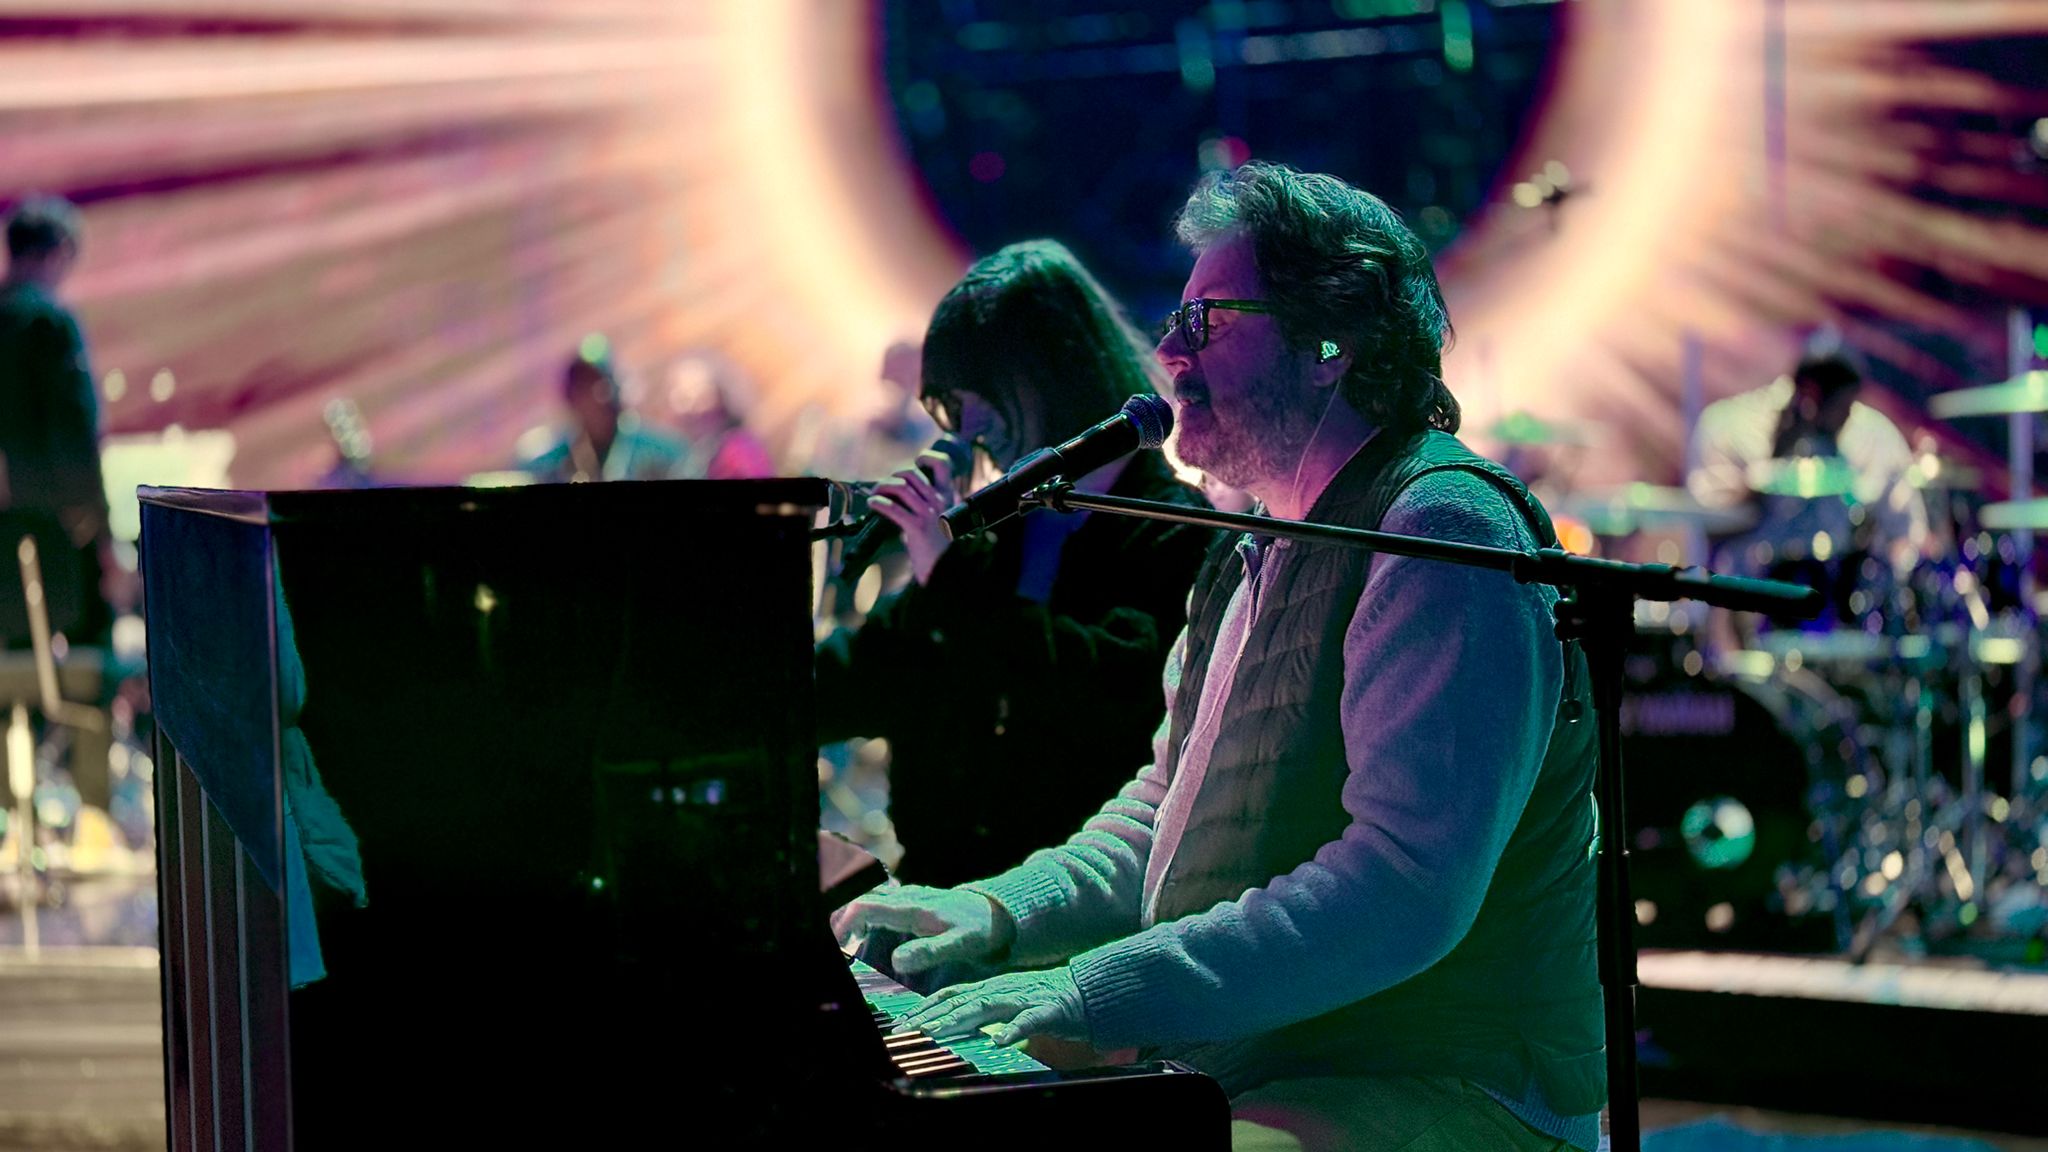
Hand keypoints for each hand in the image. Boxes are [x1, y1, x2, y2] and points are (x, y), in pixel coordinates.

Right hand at [831, 883, 1013, 976]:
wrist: (996, 913)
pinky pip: (879, 899)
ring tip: (839, 937)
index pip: (866, 906)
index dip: (845, 921)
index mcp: (912, 907)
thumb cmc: (979, 930)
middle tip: (832, 941)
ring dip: (850, 911)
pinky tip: (858, 928)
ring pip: (868, 896)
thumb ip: (929, 952)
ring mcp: (908, 896)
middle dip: (840, 915)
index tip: (837, 943)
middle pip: (861, 897)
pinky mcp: (910, 901)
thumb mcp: (960, 944)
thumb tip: (897, 961)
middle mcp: (906, 897)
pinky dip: (862, 910)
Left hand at [866, 448, 960, 584]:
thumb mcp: (939, 518)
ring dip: (882, 486)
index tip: (915, 462)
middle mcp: (940, 501)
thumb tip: (901, 491)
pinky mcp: (918, 528)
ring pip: (901, 488)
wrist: (944, 569)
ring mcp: (929, 514)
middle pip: (912, 474)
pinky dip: (880, 503)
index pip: (943, 465)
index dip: (927, 457)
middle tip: (884, 485)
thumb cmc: (938, 546)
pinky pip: (894, 509)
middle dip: (893, 475)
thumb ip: (926, 503)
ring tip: (874, 493)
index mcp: (947, 497)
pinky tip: (873, 503)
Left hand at [893, 968, 1087, 1047]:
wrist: (1087, 992)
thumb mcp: (1006, 1002)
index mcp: (990, 988)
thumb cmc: (1043, 1001)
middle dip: (930, 1016)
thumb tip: (949, 1020)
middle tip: (906, 1031)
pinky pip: (1028, 1021)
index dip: (924, 1008)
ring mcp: (1023, 999)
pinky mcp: (1047, 1011)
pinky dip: (1013, 1030)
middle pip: (959, 1001)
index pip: (950, 995)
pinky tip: (1000, 1041)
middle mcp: (1001, 989)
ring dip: (958, 1020)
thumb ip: (980, 1009)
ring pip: (986, 1007)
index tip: (901, 1024)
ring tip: (936, 1033)